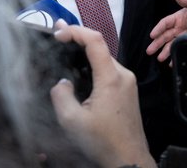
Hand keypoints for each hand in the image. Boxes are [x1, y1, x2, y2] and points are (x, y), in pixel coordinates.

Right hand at [49, 23, 156, 167]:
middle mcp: (123, 75)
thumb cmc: (103, 142)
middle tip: (57, 34)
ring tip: (65, 47)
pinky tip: (80, 70)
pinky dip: (94, 66)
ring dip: (86, 53)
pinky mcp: (128, 91)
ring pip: (105, 60)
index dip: (76, 31)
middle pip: (100, 48)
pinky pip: (109, 71)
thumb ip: (61, 95)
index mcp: (112, 78)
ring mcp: (128, 83)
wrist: (129, 159)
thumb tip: (62, 82)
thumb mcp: (72, 121)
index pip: (95, 41)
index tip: (57, 32)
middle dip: (78, 39)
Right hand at [146, 0, 186, 62]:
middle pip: (164, 36)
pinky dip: (175, 56)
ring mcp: (183, 36)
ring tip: (160, 59)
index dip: (158, 29)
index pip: (165, 23)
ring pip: (170, 44)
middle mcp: (178, 27)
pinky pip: (180, 49)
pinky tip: (171, 62)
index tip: (152, 35)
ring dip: (164, 51)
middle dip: (157, 43)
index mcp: (178, 17)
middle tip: (149, 51)